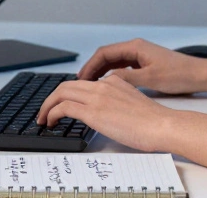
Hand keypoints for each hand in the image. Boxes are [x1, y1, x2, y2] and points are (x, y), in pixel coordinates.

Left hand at [36, 73, 176, 151]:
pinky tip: (51, 122)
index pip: (81, 83)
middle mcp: (103, 85)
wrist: (162, 125)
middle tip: (45, 112)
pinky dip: (52, 113)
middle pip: (66, 85)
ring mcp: (97, 97)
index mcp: (113, 82)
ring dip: (47, 106)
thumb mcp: (133, 103)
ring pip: (60, 93)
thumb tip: (106, 113)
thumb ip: (117, 101)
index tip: (60, 104)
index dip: (66, 93)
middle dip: (50, 98)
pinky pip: (63, 107)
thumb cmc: (153, 121)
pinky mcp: (93, 111)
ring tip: (44, 119)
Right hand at [78, 38, 206, 94]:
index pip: (105, 53)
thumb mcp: (151, 78)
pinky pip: (122, 67)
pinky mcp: (144, 64)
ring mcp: (140, 56)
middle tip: (80, 83)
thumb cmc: (179, 74)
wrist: (199, 75)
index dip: (90, 65)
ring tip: (90, 86)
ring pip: (113, 62)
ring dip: (101, 72)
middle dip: (92, 69)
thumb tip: (107, 80)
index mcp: (136, 47)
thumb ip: (127, 78)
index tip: (81, 78)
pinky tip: (107, 85)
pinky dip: (111, 75)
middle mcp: (136, 48)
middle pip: (106, 56)